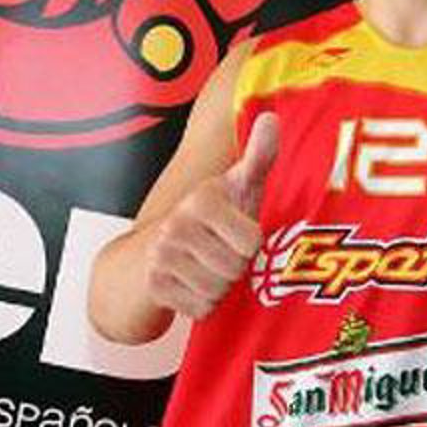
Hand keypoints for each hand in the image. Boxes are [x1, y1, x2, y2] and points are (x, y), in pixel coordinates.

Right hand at [144, 112, 278, 318]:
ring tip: (209, 267)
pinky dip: (203, 304)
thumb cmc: (212, 218)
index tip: (236, 232)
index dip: (251, 243)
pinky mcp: (155, 286)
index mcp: (202, 198)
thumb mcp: (239, 186)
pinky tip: (194, 284)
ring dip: (220, 286)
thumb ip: (259, 155)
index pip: (252, 242)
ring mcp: (161, 256)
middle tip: (222, 252)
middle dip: (236, 267)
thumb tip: (272, 117)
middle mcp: (176, 224)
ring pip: (218, 291)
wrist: (154, 251)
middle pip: (236, 269)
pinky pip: (201, 309)